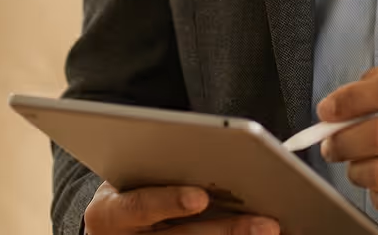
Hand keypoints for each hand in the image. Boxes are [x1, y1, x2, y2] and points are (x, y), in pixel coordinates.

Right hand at [84, 182, 280, 233]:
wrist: (108, 226)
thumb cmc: (128, 187)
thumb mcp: (131, 173)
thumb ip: (161, 167)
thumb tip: (213, 150)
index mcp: (110, 213)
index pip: (139, 207)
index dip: (170, 202)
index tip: (201, 197)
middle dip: (226, 230)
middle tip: (264, 223)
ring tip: (269, 230)